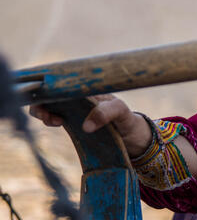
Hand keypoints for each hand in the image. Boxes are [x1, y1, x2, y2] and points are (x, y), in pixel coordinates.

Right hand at [31, 94, 151, 157]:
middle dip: (41, 100)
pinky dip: (49, 120)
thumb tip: (85, 126)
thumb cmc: (127, 118)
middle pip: (51, 92)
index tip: (46, 95)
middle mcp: (77, 96)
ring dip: (42, 111)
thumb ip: (106, 114)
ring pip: (48, 105)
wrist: (133, 137)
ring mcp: (73, 109)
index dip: (49, 85)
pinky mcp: (72, 122)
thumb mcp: (121, 111)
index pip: (63, 81)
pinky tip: (57, 123)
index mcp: (87, 89)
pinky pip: (54, 118)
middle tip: (46, 114)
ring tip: (53, 120)